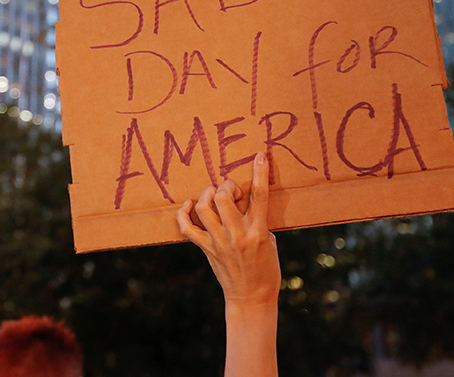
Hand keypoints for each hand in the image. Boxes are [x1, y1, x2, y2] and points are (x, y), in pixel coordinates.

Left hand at [176, 152, 280, 307]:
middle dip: (226, 186)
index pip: (259, 196)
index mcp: (258, 231)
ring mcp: (218, 242)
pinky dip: (183, 213)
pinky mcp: (206, 248)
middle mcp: (237, 235)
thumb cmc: (266, 269)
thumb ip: (258, 220)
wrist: (251, 297)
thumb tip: (246, 201)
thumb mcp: (270, 241)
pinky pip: (186, 227)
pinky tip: (189, 205)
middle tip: (231, 190)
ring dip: (207, 194)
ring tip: (214, 195)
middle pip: (222, 197)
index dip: (259, 173)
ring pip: (203, 207)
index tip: (260, 156)